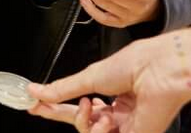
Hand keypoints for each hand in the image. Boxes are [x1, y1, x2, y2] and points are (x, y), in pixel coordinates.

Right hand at [27, 36, 189, 132]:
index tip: (34, 104)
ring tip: (92, 109)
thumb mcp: (88, 77)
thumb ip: (62, 89)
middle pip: (81, 122)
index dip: (54, 106)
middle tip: (44, 106)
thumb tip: (36, 91)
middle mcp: (117, 112)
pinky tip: (104, 121)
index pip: (76, 105)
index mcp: (109, 94)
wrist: (156, 71)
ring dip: (85, 123)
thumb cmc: (132, 65)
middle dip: (60, 114)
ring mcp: (125, 126)